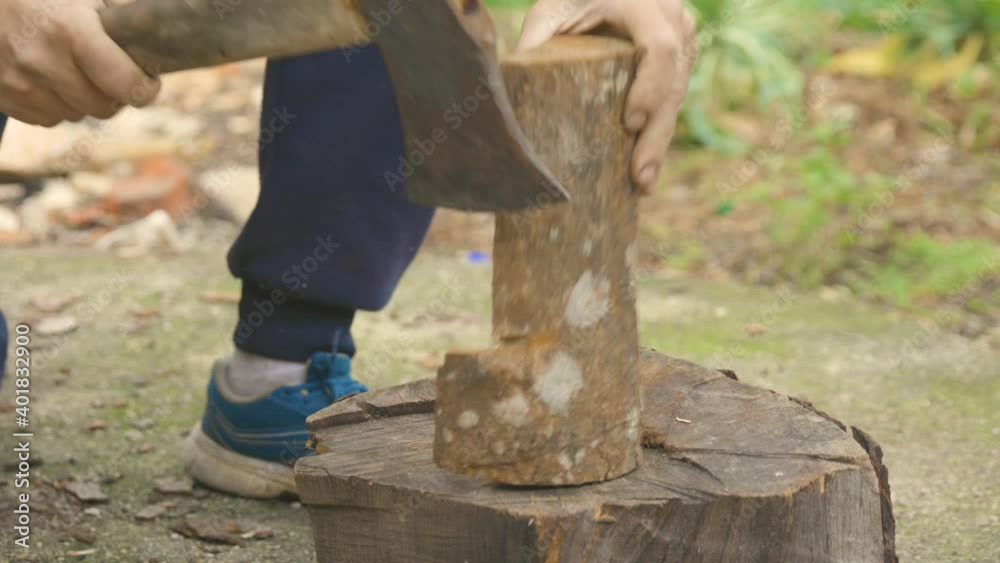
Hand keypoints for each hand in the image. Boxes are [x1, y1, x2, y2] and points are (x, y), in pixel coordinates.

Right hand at [0, 0, 159, 126]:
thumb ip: (121, 9)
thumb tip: (158, 32)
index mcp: (68, 30)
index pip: (125, 83)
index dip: (145, 88)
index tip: (149, 82)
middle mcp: (42, 61)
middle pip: (103, 107)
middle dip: (115, 94)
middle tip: (114, 74)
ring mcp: (19, 83)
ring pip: (75, 115)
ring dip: (83, 99)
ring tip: (75, 67)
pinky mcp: (4, 97)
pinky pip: (47, 117)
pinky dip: (55, 103)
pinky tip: (49, 75)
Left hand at [519, 0, 696, 191]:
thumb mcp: (547, 12)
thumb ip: (535, 44)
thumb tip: (512, 103)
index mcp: (640, 2)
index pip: (660, 48)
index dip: (651, 88)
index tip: (628, 123)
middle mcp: (670, 16)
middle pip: (674, 81)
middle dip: (657, 134)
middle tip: (640, 178)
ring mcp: (682, 35)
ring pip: (680, 93)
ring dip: (662, 140)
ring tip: (643, 183)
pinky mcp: (682, 54)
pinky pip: (677, 94)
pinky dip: (662, 130)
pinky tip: (648, 163)